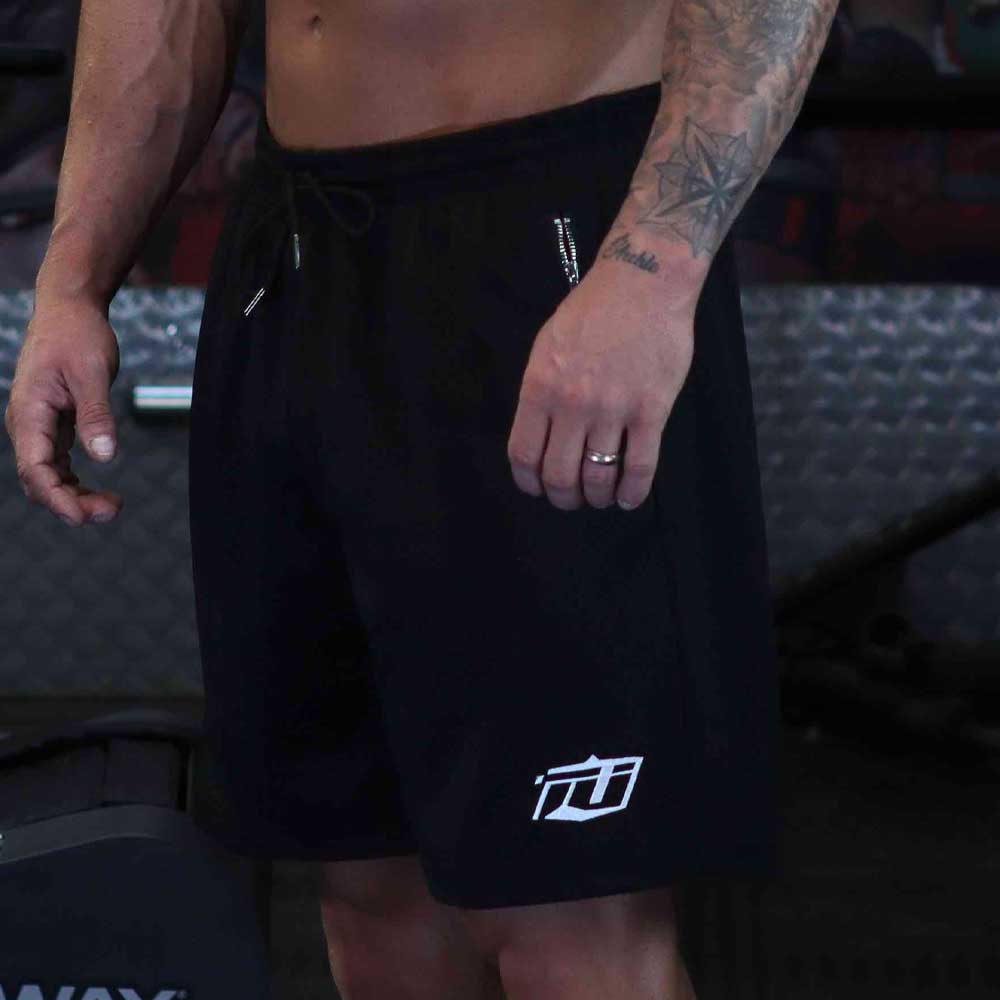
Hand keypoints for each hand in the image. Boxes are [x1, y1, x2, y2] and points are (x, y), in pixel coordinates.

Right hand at [4, 295, 123, 525]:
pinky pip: (58, 464)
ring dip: (76, 495)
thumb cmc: (78, 335)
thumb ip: (96, 415)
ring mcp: (39, 427)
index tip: (82, 517)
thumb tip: (104, 456)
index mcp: (29, 413)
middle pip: (40, 479)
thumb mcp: (93, 373)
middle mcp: (27, 425)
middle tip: (111, 512)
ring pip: (49, 475)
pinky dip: (76, 481)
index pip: (35, 469)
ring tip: (112, 506)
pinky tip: (100, 491)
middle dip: (70, 503)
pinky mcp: (53, 425)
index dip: (56, 498)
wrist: (70, 310)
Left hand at [507, 263, 694, 510]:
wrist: (643, 283)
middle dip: (562, 497)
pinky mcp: (651, 410)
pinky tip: (629, 499)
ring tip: (599, 498)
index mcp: (540, 387)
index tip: (536, 489)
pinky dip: (633, 492)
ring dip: (596, 497)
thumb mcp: (546, 346)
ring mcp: (613, 409)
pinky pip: (640, 467)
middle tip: (570, 500)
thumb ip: (539, 391)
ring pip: (598, 476)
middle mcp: (573, 404)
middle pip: (559, 474)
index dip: (529, 482)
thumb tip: (537, 432)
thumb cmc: (593, 311)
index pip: (524, 454)